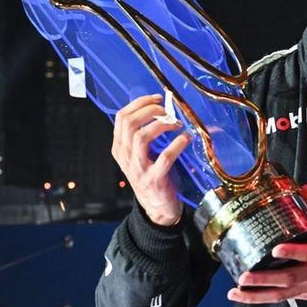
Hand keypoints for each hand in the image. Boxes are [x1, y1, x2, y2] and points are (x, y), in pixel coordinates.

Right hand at [111, 95, 189, 225]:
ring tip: (176, 124)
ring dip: (162, 125)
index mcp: (120, 148)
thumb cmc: (154, 175)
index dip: (140, 103)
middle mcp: (125, 157)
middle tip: (167, 110)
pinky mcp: (155, 179)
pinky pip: (165, 157)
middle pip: (129, 123)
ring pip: (141, 137)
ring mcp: (138, 169)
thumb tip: (164, 108)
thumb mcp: (142, 154)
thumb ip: (146, 134)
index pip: (121, 117)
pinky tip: (187, 138)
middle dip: (150, 110)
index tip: (158, 98)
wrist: (158, 209)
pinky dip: (178, 143)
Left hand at [227, 186, 306, 306]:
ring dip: (257, 295)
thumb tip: (303, 190)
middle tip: (245, 276)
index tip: (276, 249)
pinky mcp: (304, 296)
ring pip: (281, 294)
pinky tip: (245, 296)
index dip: (293, 252)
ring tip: (236, 292)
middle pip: (288, 278)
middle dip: (265, 279)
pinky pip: (281, 298)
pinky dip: (262, 298)